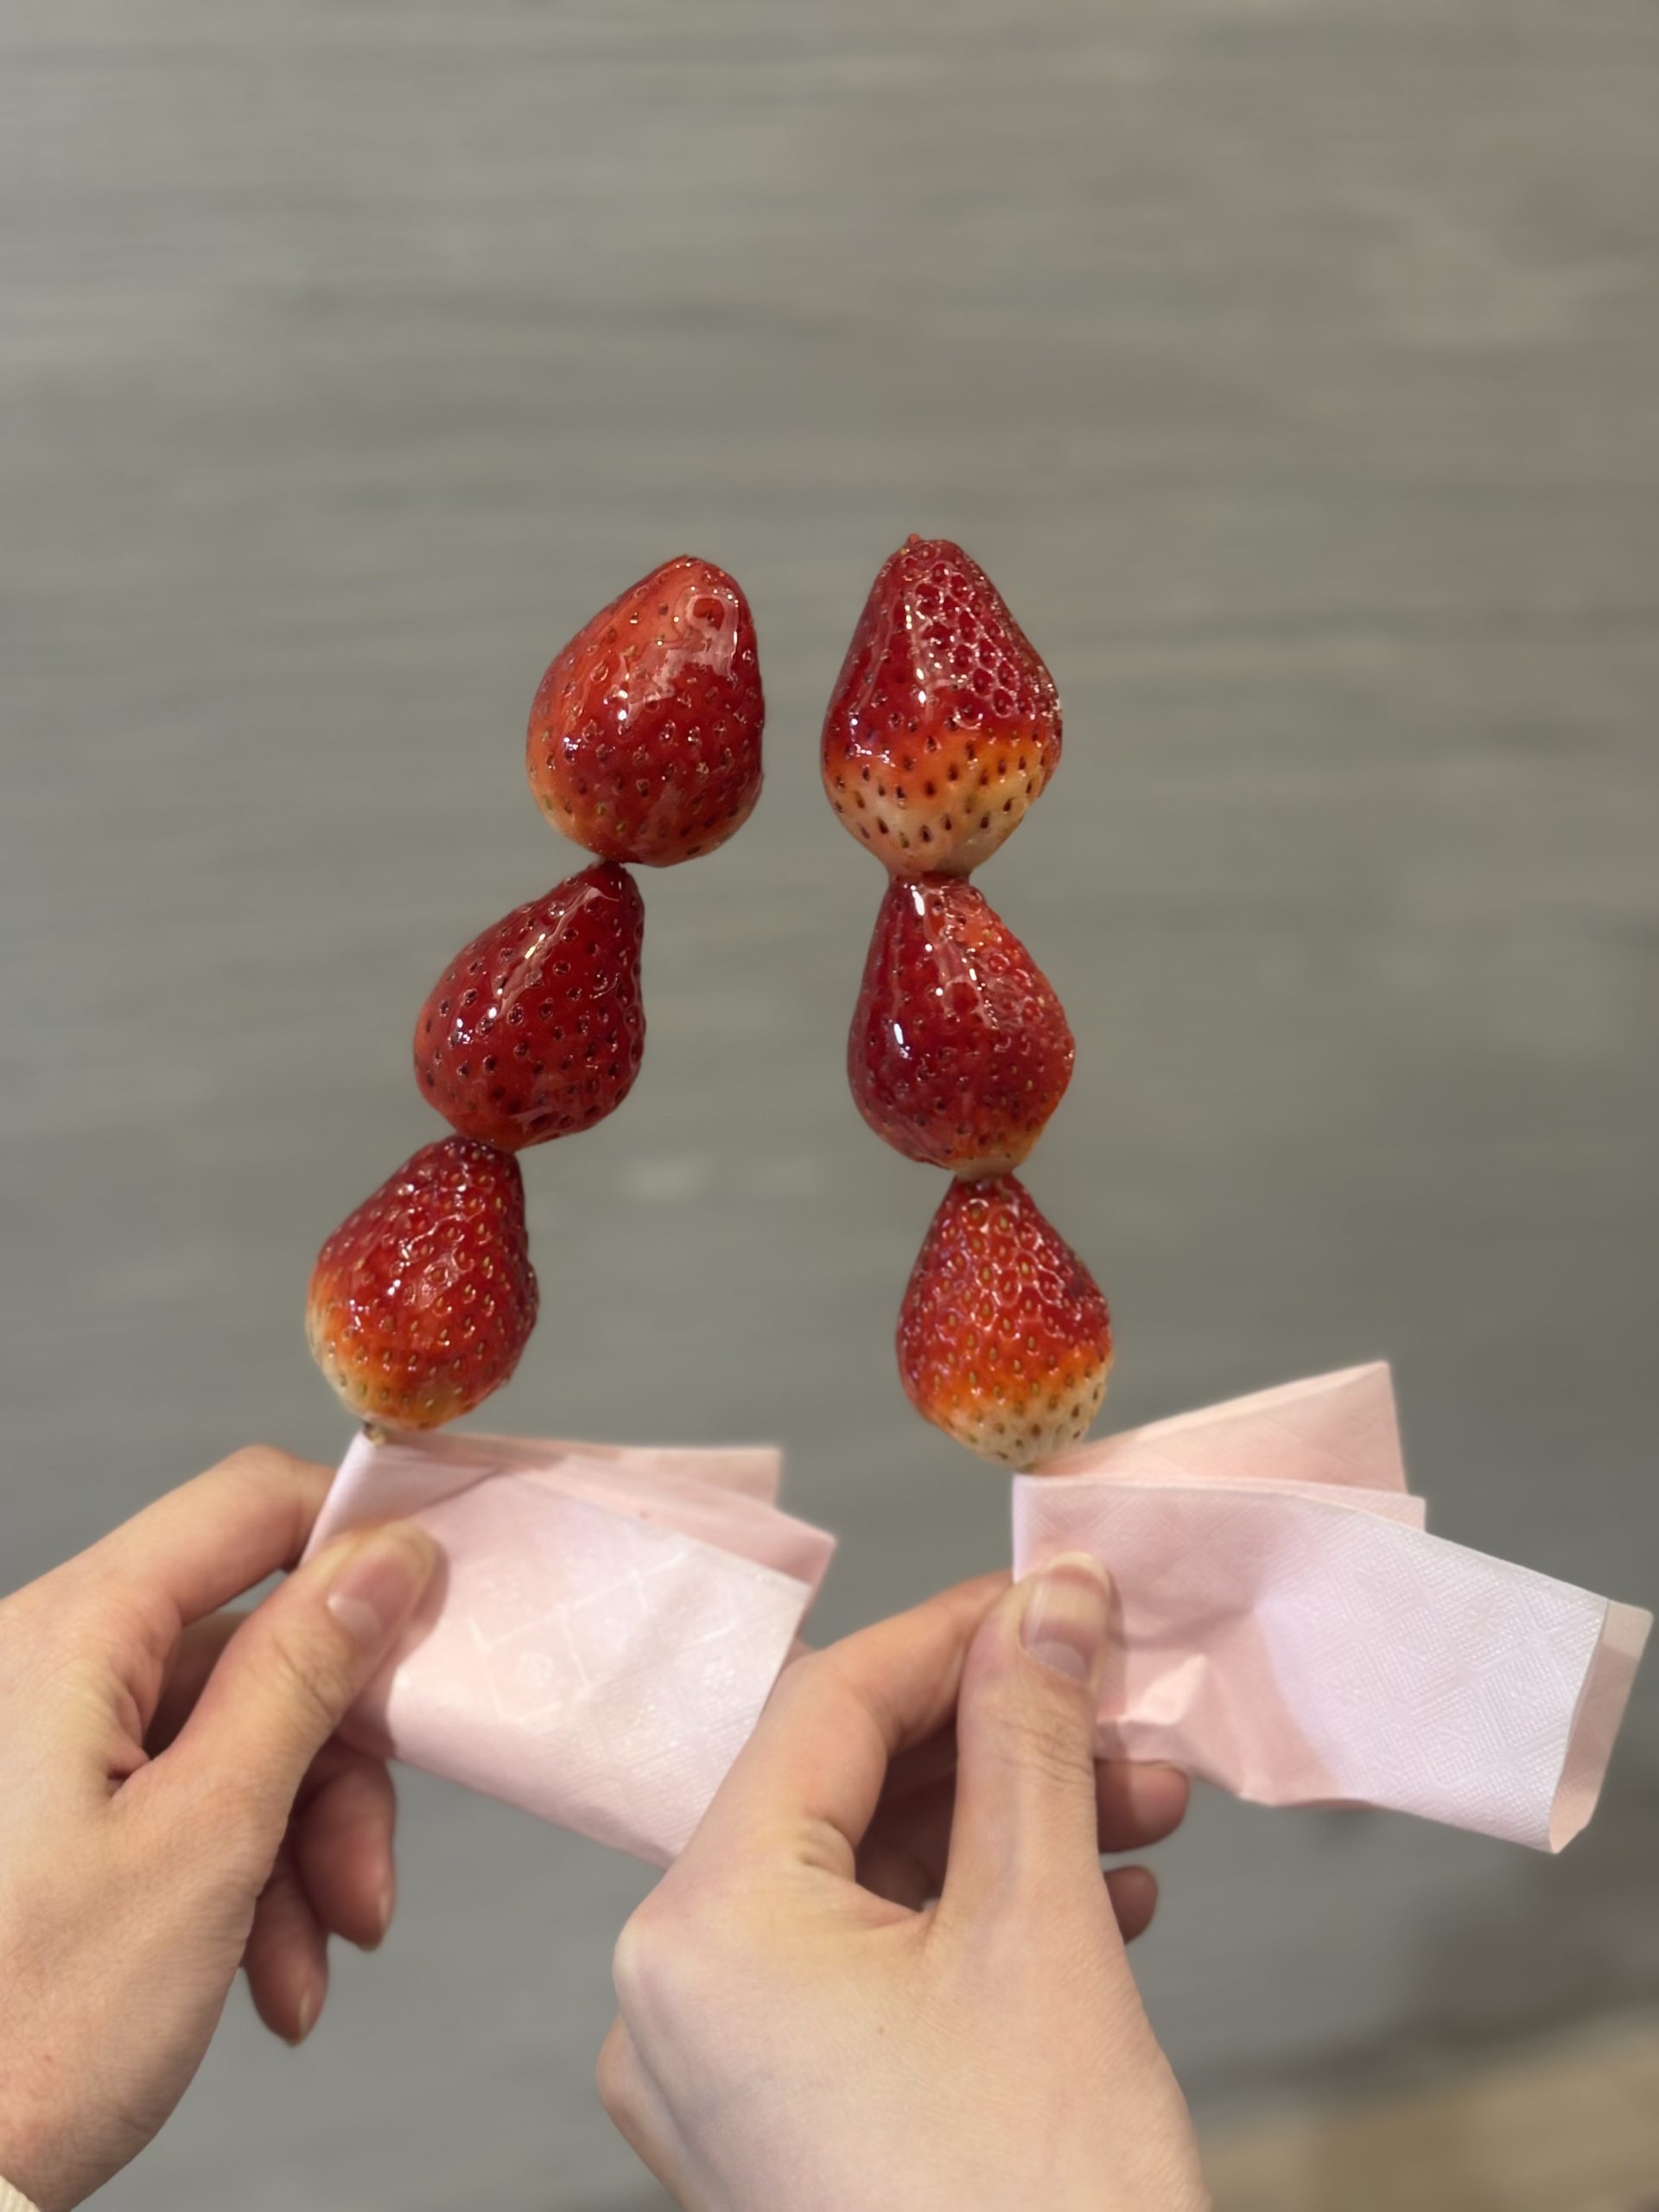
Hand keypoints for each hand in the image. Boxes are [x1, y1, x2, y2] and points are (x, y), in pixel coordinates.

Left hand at [0, 1446, 436, 2211]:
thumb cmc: (31, 2029)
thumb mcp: (207, 1838)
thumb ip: (303, 1675)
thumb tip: (388, 1554)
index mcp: (68, 1637)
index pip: (245, 1505)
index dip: (353, 1540)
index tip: (438, 1613)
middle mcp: (51, 1667)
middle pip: (257, 1647)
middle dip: (336, 1766)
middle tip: (369, 1879)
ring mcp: (52, 1744)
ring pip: (239, 1736)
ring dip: (304, 1846)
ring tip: (317, 1960)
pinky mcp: (59, 1812)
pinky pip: (190, 1799)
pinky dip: (248, 1880)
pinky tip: (270, 1979)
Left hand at [599, 1558, 1208, 2211]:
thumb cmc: (1040, 2211)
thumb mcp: (1043, 1933)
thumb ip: (1036, 1739)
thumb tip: (1054, 1601)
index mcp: (701, 1933)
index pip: (820, 1707)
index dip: (951, 1634)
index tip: (1055, 1599)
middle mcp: (676, 1999)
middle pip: (838, 1792)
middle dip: (996, 1743)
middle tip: (1118, 1710)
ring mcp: (721, 2077)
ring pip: (862, 1885)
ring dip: (1004, 1832)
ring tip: (1140, 1807)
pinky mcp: (779, 2129)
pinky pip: (865, 1974)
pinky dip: (975, 1923)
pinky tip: (1097, 1899)